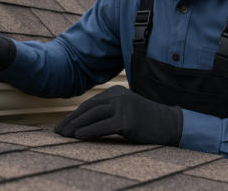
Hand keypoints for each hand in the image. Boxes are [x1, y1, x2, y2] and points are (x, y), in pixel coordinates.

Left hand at [54, 85, 182, 145]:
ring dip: (75, 126)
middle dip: (71, 120)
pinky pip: (103, 126)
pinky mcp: (128, 120)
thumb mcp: (125, 109)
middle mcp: (118, 96)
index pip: (90, 103)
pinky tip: (79, 137)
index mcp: (115, 92)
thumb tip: (84, 122)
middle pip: (88, 108)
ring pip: (93, 115)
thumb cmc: (146, 120)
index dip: (74, 115)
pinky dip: (89, 131)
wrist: (169, 123)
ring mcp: (123, 107)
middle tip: (58, 131)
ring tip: (64, 135)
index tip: (62, 125)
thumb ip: (109, 111)